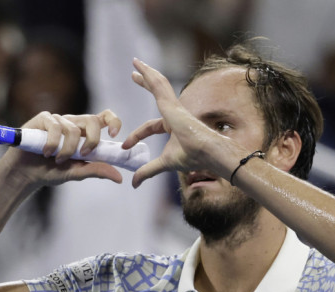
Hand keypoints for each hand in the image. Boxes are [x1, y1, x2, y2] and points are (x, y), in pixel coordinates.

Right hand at [1, 110, 124, 187]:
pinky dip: (53, 144)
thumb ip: (96, 170)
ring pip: (73, 129)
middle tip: (83, 156)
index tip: (114, 135)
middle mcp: (73, 123)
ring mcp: (58, 120)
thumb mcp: (77, 172)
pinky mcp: (43, 119)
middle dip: (92, 140)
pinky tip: (46, 153)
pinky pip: (55, 127)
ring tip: (57, 160)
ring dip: (67, 150)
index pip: (104, 118)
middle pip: (92, 121)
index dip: (113, 122)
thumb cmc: (50, 172)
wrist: (25, 173)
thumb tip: (119, 177)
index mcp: (84, 134)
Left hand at [122, 58, 240, 187]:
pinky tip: (140, 67)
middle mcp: (175, 113)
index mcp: (173, 126)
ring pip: (158, 85)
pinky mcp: (173, 103)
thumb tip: (134, 184)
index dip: (136, 135)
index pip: (150, 127)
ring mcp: (175, 106)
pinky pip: (159, 86)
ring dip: (147, 74)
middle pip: (157, 95)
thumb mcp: (163, 164)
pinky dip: (149, 76)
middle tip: (134, 75)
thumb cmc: (192, 156)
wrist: (208, 152)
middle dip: (146, 84)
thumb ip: (148, 171)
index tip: (125, 146)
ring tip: (136, 63)